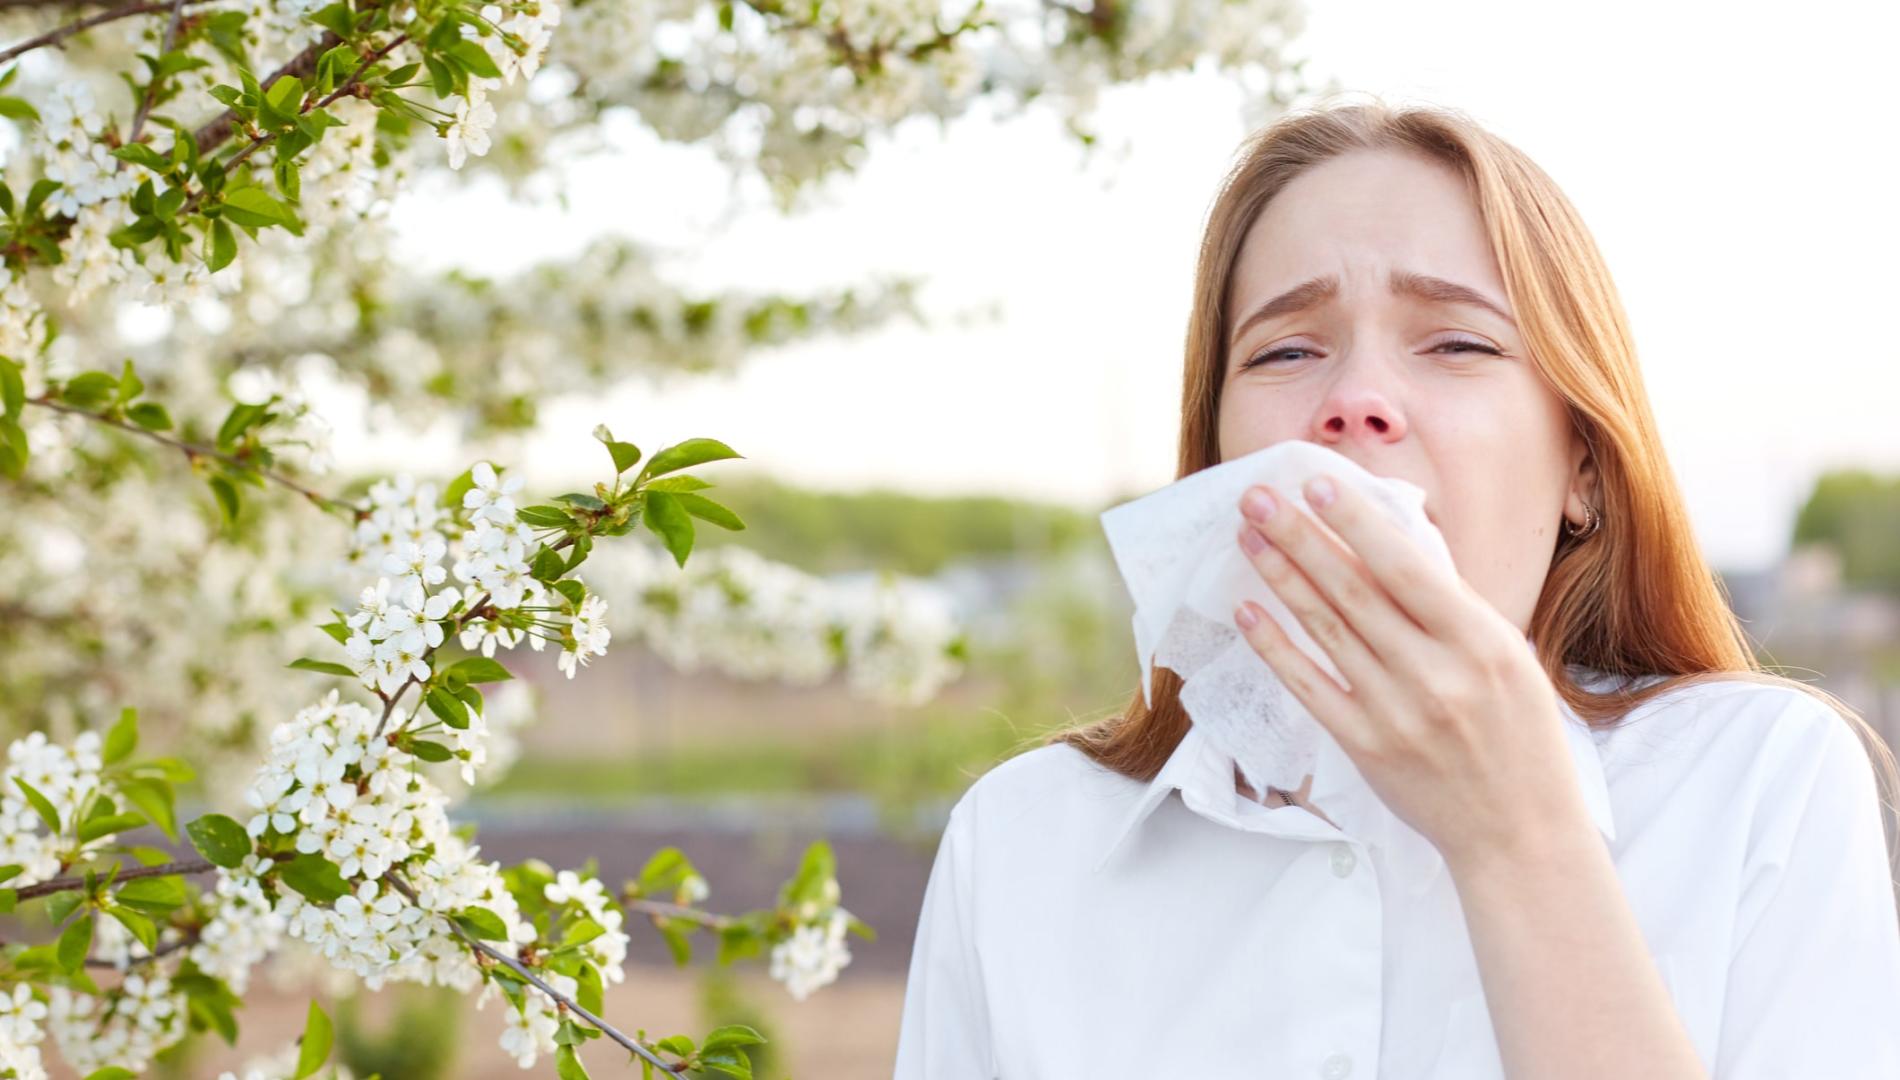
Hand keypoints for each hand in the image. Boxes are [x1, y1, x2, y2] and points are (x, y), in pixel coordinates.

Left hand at [1229, 473, 1590, 865]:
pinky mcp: (1366, 747)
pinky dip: (1276, 647)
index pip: (1407, 568)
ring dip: (1281, 578)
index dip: (1357, 523)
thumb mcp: (1509, 658)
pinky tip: (1248, 611)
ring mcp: (1397, 713)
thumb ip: (1452, 608)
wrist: (1520, 832)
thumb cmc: (1519, 735)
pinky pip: (1310, 687)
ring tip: (1248, 537)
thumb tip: (1389, 544)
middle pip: (1354, 591)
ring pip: (1326, 630)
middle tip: (1258, 496)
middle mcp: (1437, 675)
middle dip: (1301, 536)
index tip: (1316, 483)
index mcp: (1481, 642)